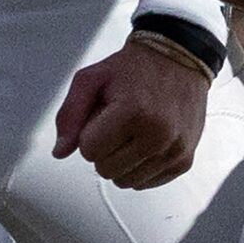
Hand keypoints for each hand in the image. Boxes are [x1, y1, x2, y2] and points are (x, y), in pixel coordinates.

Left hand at [53, 39, 208, 188]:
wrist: (178, 59)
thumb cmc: (132, 69)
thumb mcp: (91, 79)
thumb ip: (69, 114)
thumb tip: (59, 152)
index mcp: (133, 111)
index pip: (88, 151)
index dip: (89, 133)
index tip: (103, 114)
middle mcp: (158, 135)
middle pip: (105, 170)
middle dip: (105, 148)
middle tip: (118, 122)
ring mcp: (174, 151)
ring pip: (125, 182)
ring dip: (122, 160)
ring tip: (134, 131)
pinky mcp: (184, 161)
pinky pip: (145, 183)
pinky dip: (140, 167)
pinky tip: (146, 141)